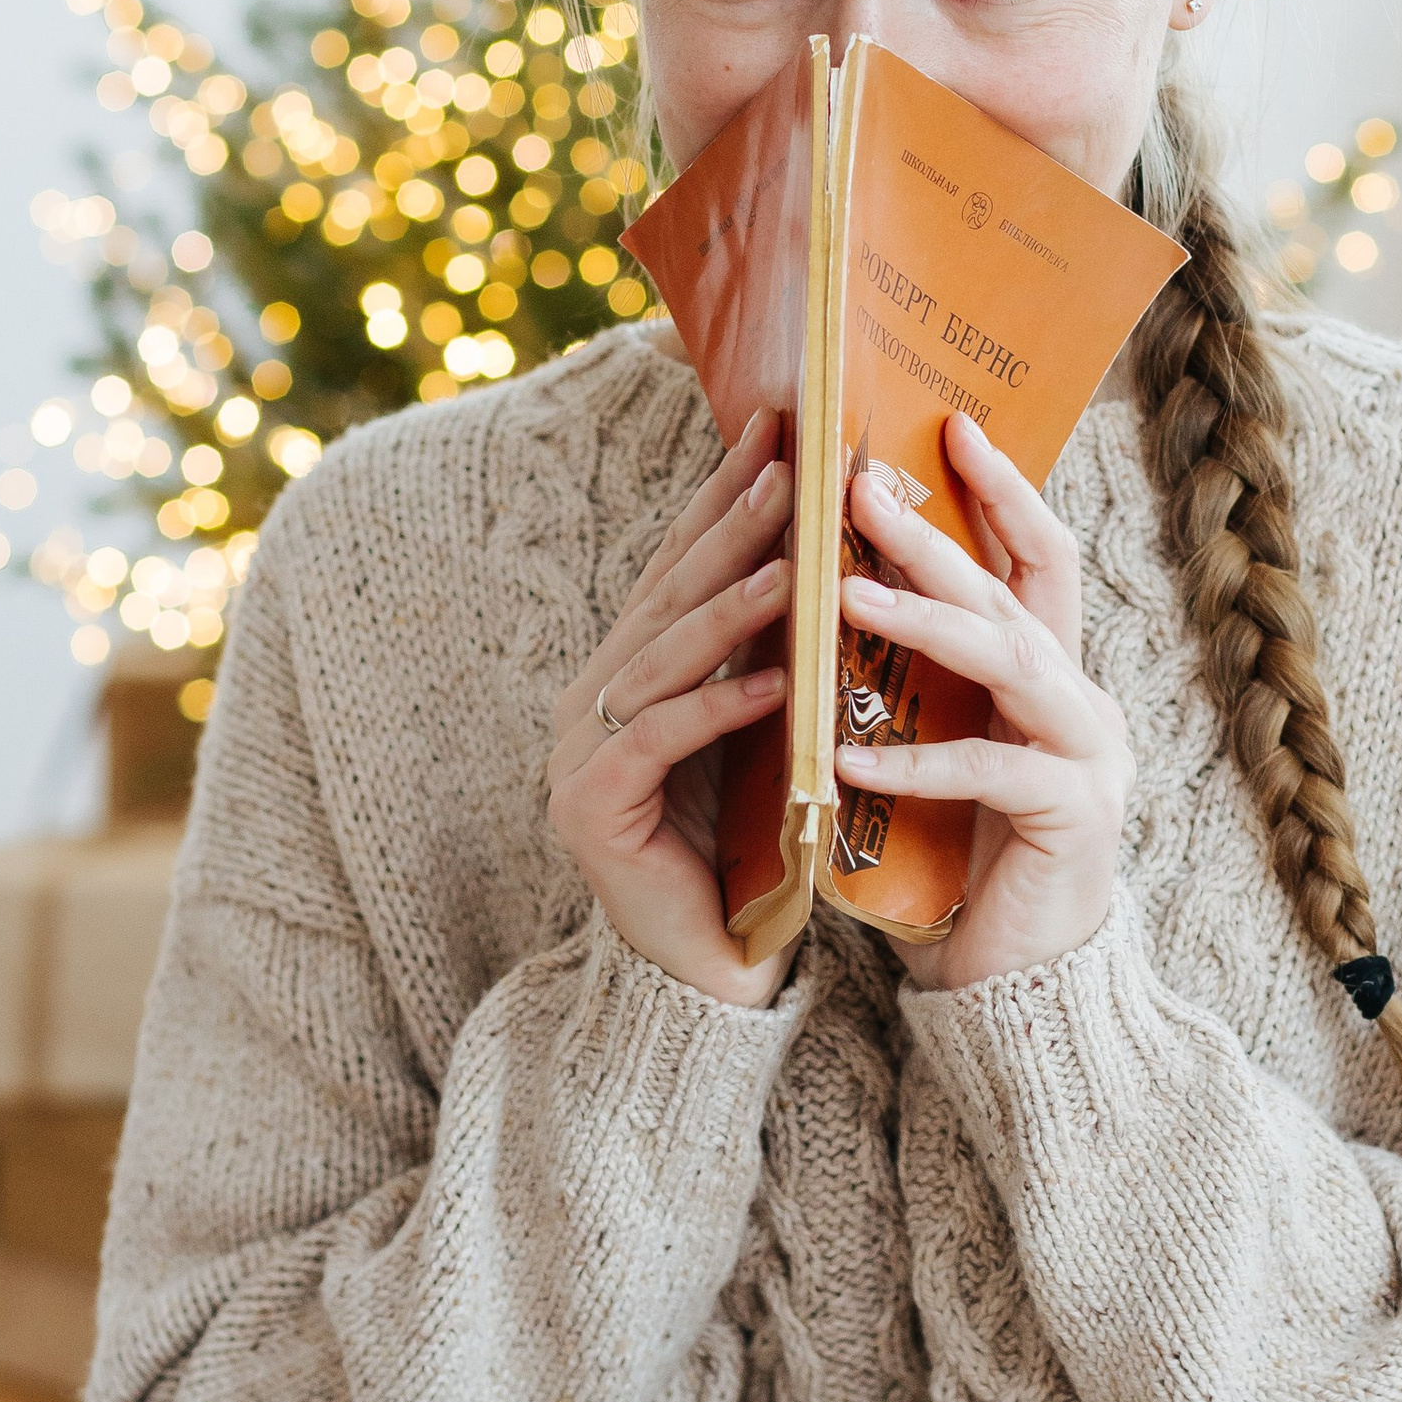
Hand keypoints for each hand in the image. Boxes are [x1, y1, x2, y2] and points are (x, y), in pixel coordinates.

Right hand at [545, 407, 796, 1007]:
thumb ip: (767, 652)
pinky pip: (661, 739)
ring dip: (732, 604)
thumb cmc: (748, 847)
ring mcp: (581, 752)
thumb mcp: (763, 730)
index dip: (728, 495)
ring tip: (794, 559)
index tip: (780, 429)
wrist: (712, 972)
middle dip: (732, 523)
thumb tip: (821, 551)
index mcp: (628, 673)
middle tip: (790, 462)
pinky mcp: (592, 807)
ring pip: (665, 657)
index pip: (682, 566)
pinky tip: (777, 680)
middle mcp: (593, 699)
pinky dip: (721, 706)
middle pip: (671, 594)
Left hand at [834, 409, 1130, 992]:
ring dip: (924, 623)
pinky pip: (993, 772)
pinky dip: (919, 760)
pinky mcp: (1075, 820)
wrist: (1016, 985)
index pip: (1037, 558)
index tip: (946, 425)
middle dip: (936, 536)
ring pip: (1012, 661)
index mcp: (1053, 677)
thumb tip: (840, 588)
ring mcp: (1090, 758)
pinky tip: (847, 758)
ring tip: (844, 598)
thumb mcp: (937, 752)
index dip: (1002, 488)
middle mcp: (1083, 702)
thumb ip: (914, 683)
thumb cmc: (961, 866)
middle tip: (860, 490)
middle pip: (1014, 592)